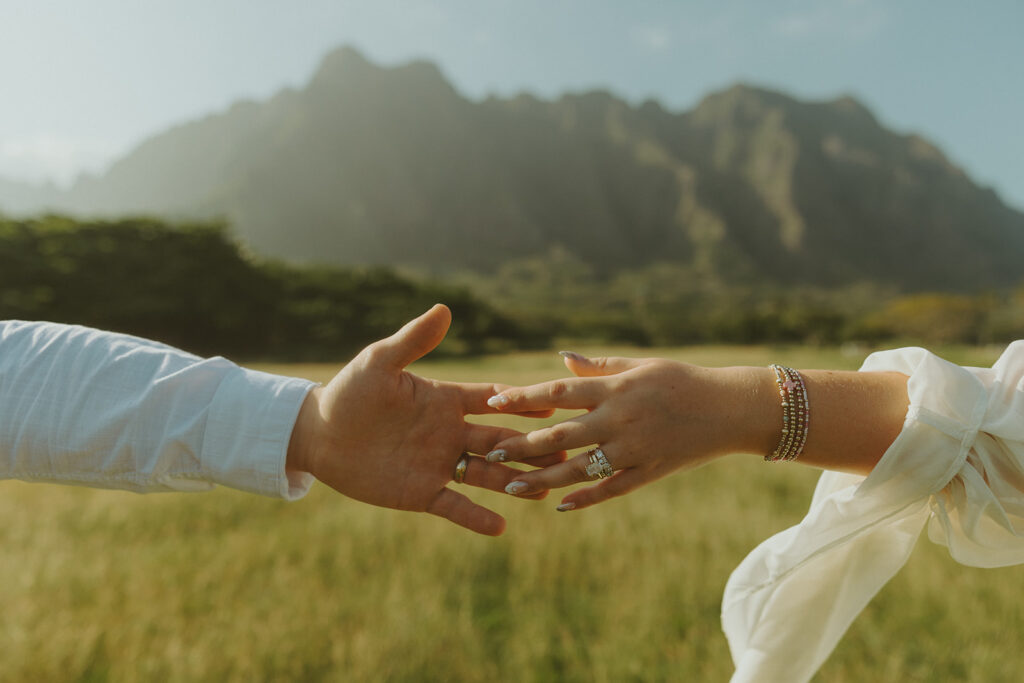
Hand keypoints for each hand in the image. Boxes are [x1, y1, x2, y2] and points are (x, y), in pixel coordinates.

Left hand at [286, 305, 561, 534]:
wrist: (318, 434)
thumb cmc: (349, 392)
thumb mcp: (379, 363)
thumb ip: (413, 340)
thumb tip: (444, 309)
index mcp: (446, 401)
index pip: (492, 401)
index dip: (522, 403)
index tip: (554, 402)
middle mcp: (450, 433)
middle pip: (501, 440)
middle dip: (532, 447)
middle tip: (566, 452)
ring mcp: (439, 464)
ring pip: (488, 474)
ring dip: (515, 481)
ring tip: (546, 490)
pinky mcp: (421, 492)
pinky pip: (455, 505)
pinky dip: (476, 517)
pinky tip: (500, 527)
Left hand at [484, 353, 773, 510]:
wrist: (731, 409)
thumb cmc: (682, 380)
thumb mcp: (641, 364)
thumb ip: (598, 367)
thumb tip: (561, 358)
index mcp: (616, 388)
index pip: (558, 393)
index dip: (523, 398)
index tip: (492, 401)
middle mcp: (620, 419)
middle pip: (561, 435)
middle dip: (522, 446)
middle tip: (489, 454)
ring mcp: (635, 449)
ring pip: (580, 468)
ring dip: (543, 479)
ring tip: (511, 489)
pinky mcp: (649, 472)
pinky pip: (611, 489)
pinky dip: (585, 498)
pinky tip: (560, 505)